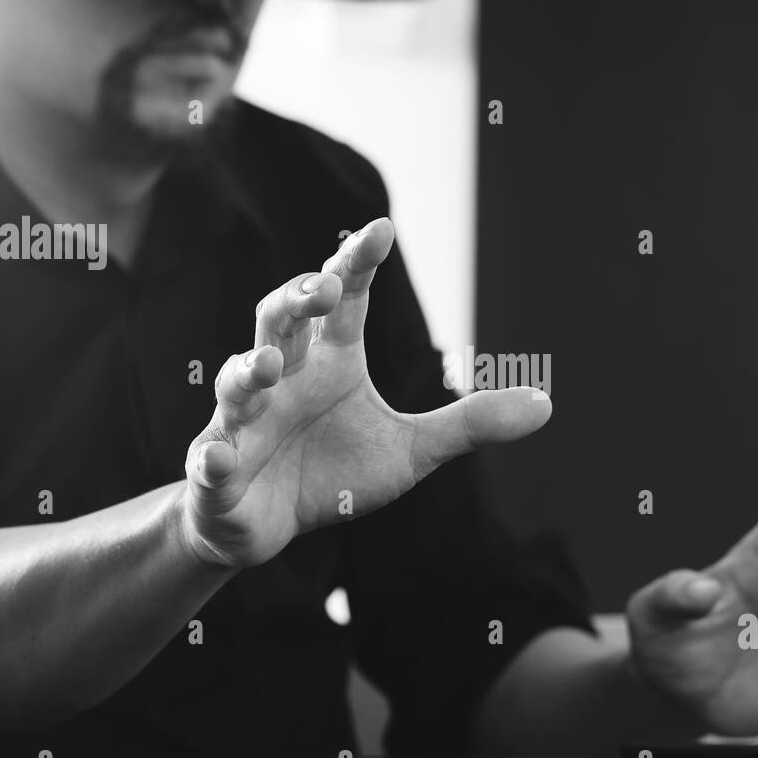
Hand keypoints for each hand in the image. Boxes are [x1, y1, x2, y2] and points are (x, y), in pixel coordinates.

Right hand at [177, 218, 550, 568]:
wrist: (267, 526)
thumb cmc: (334, 473)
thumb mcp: (412, 450)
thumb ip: (469, 423)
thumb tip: (547, 405)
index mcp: (329, 361)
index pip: (343, 300)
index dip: (355, 263)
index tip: (381, 231)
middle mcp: (284, 379)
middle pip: (280, 321)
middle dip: (296, 301)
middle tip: (325, 289)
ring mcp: (245, 422)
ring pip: (239, 382)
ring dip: (249, 371)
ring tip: (268, 368)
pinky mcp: (218, 471)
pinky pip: (210, 459)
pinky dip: (213, 458)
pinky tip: (219, 458)